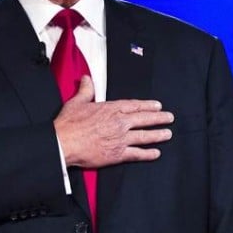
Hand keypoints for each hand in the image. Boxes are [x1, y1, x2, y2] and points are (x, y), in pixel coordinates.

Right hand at [54, 75, 174, 167]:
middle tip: (169, 118)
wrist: (62, 143)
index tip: (158, 105)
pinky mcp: (118, 154)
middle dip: (159, 118)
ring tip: (168, 134)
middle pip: (145, 119)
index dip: (148, 106)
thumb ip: (86, 90)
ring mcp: (120, 139)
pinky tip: (156, 153)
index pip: (135, 106)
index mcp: (111, 109)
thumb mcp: (76, 102)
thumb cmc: (68, 125)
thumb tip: (87, 79)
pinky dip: (148, 154)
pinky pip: (137, 154)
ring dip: (158, 135)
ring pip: (145, 136)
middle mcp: (120, 123)